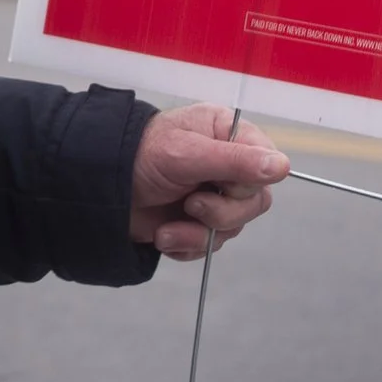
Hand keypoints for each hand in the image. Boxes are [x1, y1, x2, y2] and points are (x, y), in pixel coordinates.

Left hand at [128, 104, 288, 260]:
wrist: (97, 187)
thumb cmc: (140, 154)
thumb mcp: (186, 154)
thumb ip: (235, 161)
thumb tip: (283, 166)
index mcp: (228, 135)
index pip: (267, 163)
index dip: (248, 182)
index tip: (222, 185)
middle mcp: (225, 165)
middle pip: (255, 202)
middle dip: (221, 214)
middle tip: (190, 205)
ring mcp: (211, 196)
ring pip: (233, 228)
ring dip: (197, 235)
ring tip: (167, 229)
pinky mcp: (195, 223)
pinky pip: (209, 245)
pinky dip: (187, 246)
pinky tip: (164, 236)